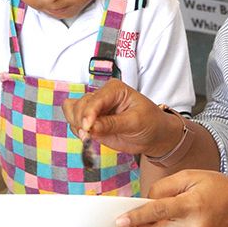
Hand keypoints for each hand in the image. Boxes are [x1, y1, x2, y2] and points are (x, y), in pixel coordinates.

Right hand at [62, 80, 176, 157]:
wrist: (154, 135)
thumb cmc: (150, 123)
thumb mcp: (135, 122)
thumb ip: (112, 124)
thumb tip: (91, 128)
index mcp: (114, 89)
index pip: (95, 99)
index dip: (88, 114)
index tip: (87, 129)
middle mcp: (102, 97)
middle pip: (79, 104)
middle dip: (81, 121)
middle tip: (88, 137)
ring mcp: (95, 109)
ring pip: (73, 111)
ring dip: (76, 125)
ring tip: (88, 137)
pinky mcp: (91, 121)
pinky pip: (74, 122)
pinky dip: (76, 130)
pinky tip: (87, 137)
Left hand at [117, 170, 227, 226]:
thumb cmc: (220, 188)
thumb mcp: (192, 176)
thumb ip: (165, 187)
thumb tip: (145, 201)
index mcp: (193, 204)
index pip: (159, 211)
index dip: (137, 217)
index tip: (119, 222)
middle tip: (126, 221)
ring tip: (160, 215)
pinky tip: (177, 221)